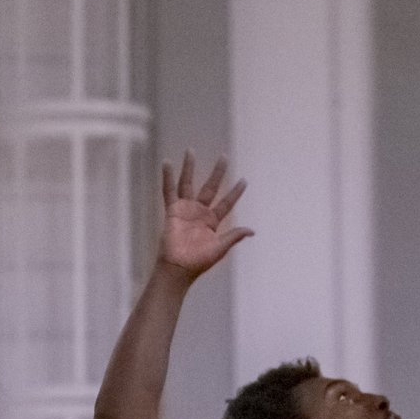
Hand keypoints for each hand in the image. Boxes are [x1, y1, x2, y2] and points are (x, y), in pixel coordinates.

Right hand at [159, 153, 252, 277]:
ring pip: (188, 183)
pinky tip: (167, 163)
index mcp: (212, 221)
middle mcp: (200, 212)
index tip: (244, 180)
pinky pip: (169, 190)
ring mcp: (186, 209)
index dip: (235, 192)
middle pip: (210, 187)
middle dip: (218, 172)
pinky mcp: (172, 210)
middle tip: (224, 156)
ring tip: (190, 151)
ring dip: (189, 167)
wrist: (178, 267)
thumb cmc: (199, 261)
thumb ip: (234, 236)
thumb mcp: (220, 248)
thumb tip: (252, 231)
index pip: (227, 202)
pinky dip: (167, 177)